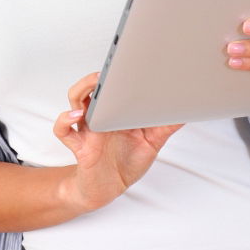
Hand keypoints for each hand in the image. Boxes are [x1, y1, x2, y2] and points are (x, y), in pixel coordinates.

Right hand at [53, 72, 184, 211]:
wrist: (108, 189)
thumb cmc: (126, 162)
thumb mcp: (151, 142)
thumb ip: (164, 126)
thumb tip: (185, 111)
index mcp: (114, 111)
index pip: (111, 85)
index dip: (115, 72)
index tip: (127, 60)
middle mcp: (98, 115)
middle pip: (90, 86)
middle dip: (96, 75)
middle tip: (108, 69)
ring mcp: (87, 128)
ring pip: (75, 100)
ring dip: (82, 89)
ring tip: (95, 84)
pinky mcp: (79, 146)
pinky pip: (63, 130)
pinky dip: (66, 119)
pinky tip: (77, 115)